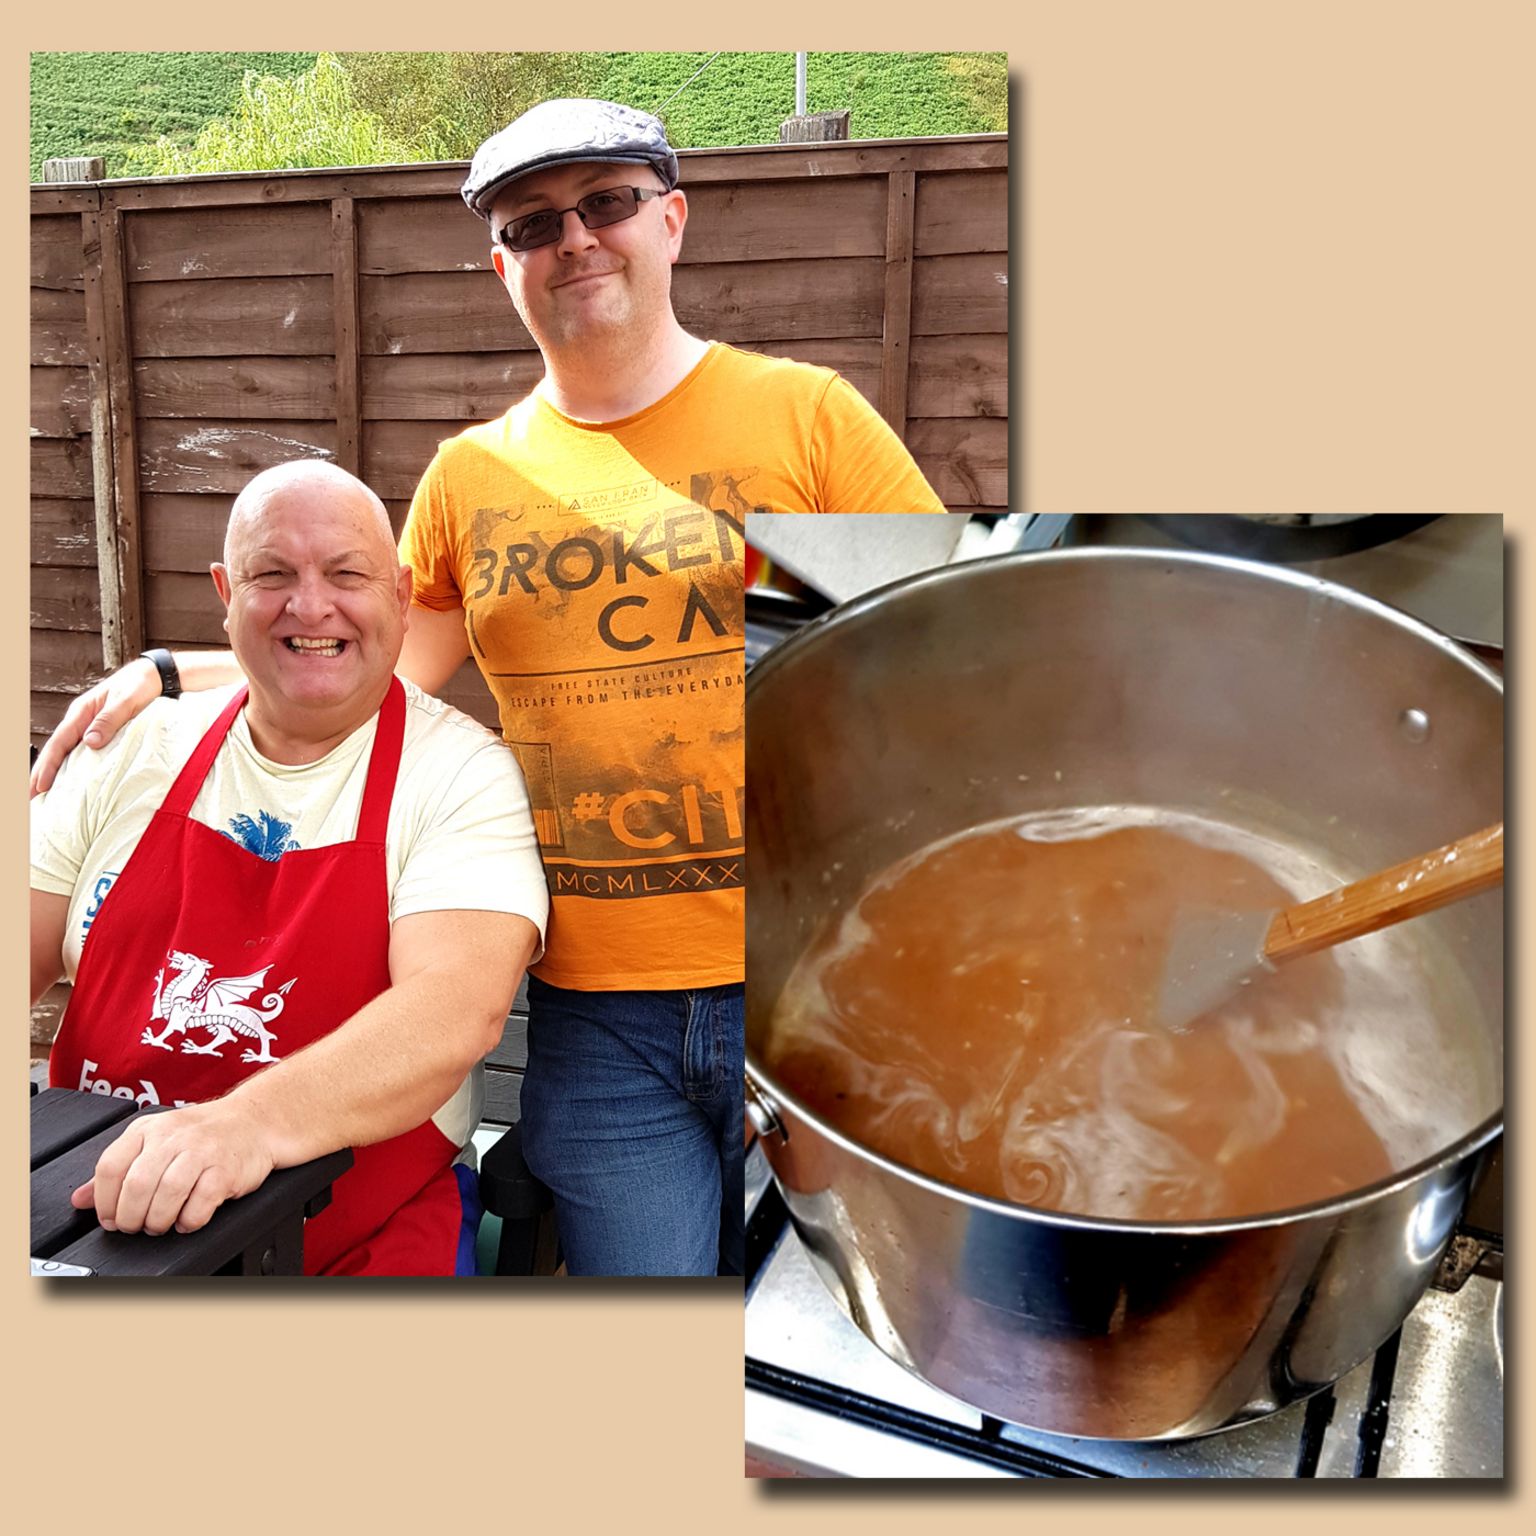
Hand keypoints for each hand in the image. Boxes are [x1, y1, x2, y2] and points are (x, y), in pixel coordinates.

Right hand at [29, 657, 160, 796]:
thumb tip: (90, 742)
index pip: (60, 741)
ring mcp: (89, 726)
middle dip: (42, 772)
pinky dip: (72, 766)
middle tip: (30, 795)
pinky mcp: (101, 731)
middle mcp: (81, 720)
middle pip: (56, 749)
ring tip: (44, 793)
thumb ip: (109, 719)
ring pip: (67, 752)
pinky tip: (71, 781)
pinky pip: (81, 751)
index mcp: (82, 711)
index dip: (49, 764)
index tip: (40, 784)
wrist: (153, 676)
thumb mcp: (126, 700)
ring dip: (55, 771)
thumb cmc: (140, 684)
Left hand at [71, 1101, 276, 1235]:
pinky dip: (188, 1221)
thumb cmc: (202, 1135)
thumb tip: (80, 1199)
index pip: (110, 1166)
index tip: (110, 1218)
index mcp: (148, 1129)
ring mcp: (202, 1151)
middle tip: (136, 1225)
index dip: (105, 1201)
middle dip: (130, 1217)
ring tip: (160, 1224)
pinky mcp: (226, 1169)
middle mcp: (173, 1136)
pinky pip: (200, 1204)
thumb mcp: (154, 1142)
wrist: (254, 1122)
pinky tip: (186, 1219)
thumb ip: (118, 1170)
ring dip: (158, 1221)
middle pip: (136, 1185)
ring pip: (166, 1195)